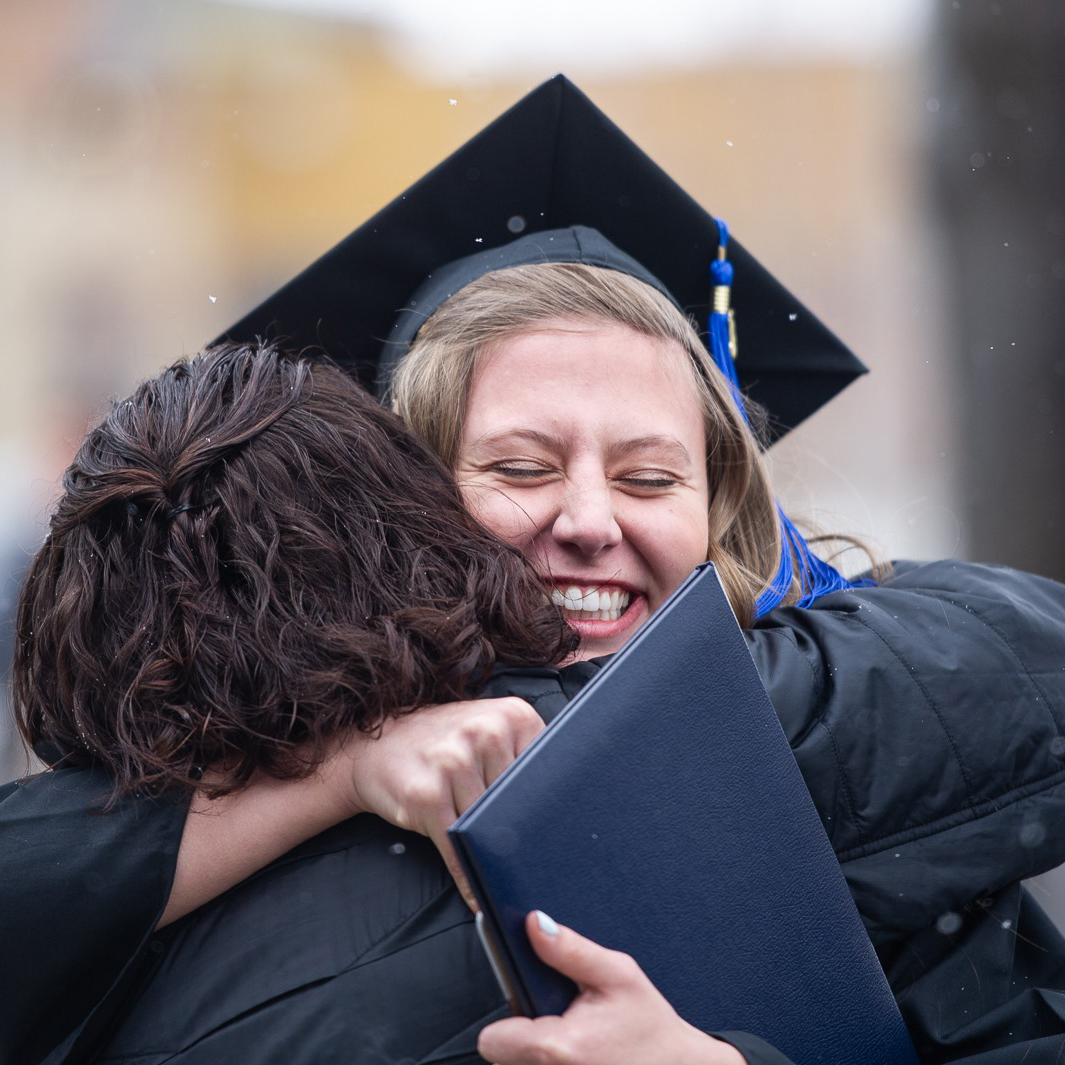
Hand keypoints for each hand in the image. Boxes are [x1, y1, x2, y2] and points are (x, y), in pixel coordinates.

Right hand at [343, 697, 543, 907]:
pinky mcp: (427, 795)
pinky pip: (458, 849)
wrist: (374, 747)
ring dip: (493, 857)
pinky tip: (476, 893)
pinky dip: (468, 878)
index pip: (548, 775)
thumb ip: (523, 757)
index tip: (552, 832)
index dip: (549, 809)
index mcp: (512, 715)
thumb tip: (563, 811)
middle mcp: (484, 732)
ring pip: (491, 828)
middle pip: (521, 804)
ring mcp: (454, 762)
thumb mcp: (487, 730)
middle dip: (520, 835)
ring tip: (497, 870)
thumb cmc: (439, 742)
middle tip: (527, 861)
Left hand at [478, 912, 745, 1064]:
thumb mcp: (617, 974)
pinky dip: (553, 1061)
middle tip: (559, 1020)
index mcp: (557, 1046)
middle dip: (522, 1034)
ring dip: (537, 1050)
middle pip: (504, 1055)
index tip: (526, 1008)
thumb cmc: (651, 1027)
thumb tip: (533, 924)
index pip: (491, 1040)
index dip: (504, 1022)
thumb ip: (570, 949)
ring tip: (574, 1036)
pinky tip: (581, 1052)